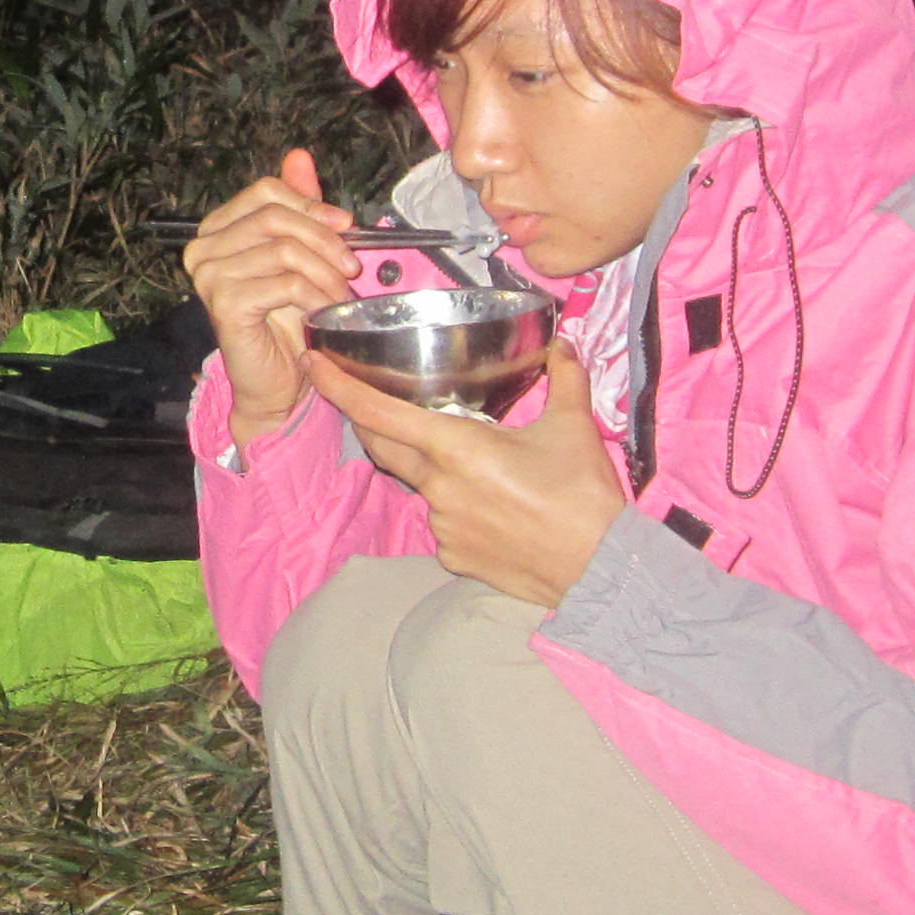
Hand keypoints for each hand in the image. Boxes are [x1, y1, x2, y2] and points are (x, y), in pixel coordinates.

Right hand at [183, 150, 369, 446]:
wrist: (277, 383)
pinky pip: (284, 282)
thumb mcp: (300, 254)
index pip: (265, 191)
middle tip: (351, 266)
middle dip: (323, 238)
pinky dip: (315, 295)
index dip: (311, 204)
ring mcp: (208, 276)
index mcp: (217, 229)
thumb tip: (299, 155)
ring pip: (284, 249)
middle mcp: (202, 248)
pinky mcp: (223, 304)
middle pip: (274, 216)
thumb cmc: (287, 321)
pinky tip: (323, 312)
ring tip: (340, 294)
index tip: (346, 226)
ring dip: (325, 272)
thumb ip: (299, 207)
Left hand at [304, 341, 630, 607]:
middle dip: (373, 423)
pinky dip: (460, 509)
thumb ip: (564, 377)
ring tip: (490, 471)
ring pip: (425, 487)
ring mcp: (442, 527)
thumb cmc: (584, 496)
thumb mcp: (574, 426)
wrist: (601, 568)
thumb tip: (563, 345)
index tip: (314, 365)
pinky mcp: (453, 559)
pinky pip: (444, 523)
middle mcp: (439, 488)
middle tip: (377, 402)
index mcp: (457, 448)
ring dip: (439, 472)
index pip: (380, 414)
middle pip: (386, 448)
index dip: (340, 388)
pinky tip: (497, 509)